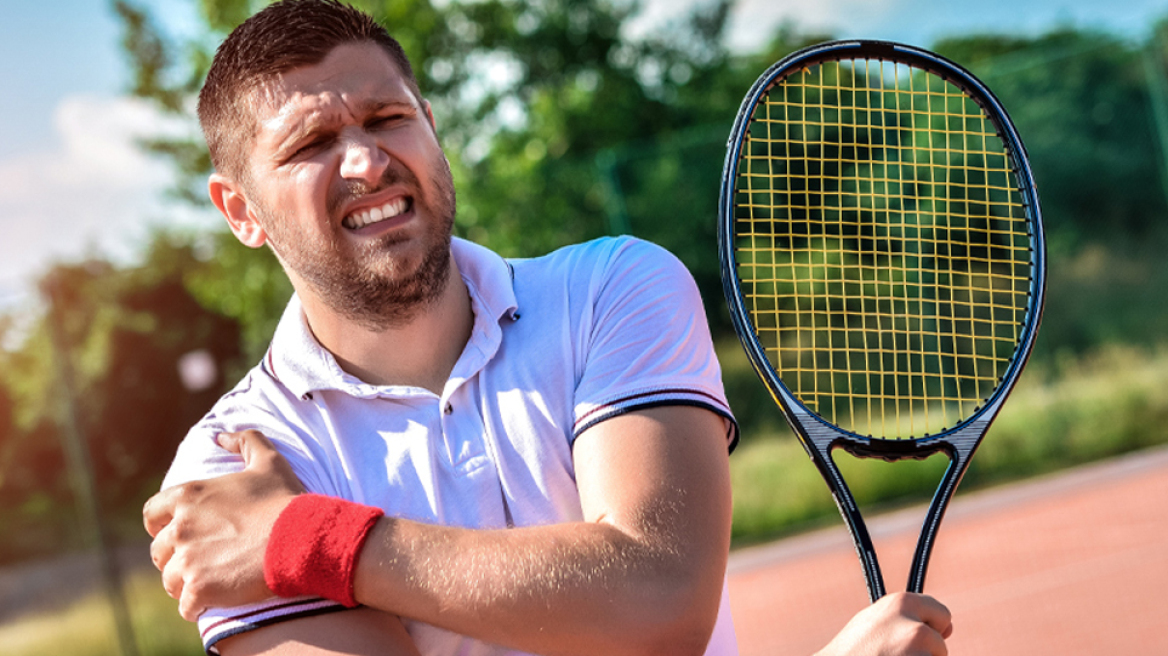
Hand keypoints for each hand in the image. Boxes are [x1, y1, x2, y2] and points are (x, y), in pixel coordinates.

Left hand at [144, 429, 304, 620]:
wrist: (302, 537)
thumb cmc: (285, 500)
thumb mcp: (268, 461)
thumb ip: (243, 441)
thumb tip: (219, 436)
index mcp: (189, 496)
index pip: (151, 514)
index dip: (162, 526)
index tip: (179, 533)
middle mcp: (181, 527)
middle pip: (159, 551)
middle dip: (175, 558)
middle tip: (199, 562)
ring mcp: (188, 560)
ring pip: (170, 580)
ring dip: (185, 584)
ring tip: (209, 584)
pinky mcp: (199, 588)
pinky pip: (186, 605)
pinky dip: (197, 606)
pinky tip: (215, 602)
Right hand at [816, 592, 952, 655]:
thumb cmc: (851, 651)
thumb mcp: (875, 621)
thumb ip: (908, 617)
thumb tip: (949, 627)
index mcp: (902, 603)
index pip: (942, 614)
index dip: (930, 628)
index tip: (912, 639)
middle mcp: (915, 627)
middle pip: (940, 644)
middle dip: (926, 652)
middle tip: (895, 655)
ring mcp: (919, 654)